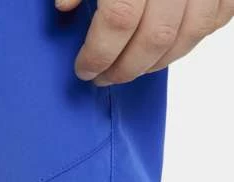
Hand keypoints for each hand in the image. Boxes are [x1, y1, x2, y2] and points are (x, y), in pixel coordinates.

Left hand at [56, 0, 233, 85]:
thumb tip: (63, 6)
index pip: (118, 20)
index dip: (98, 54)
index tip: (84, 70)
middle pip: (154, 38)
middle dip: (124, 69)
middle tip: (104, 78)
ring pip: (185, 37)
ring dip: (154, 64)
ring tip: (130, 69)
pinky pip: (213, 21)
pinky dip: (187, 42)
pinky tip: (163, 49)